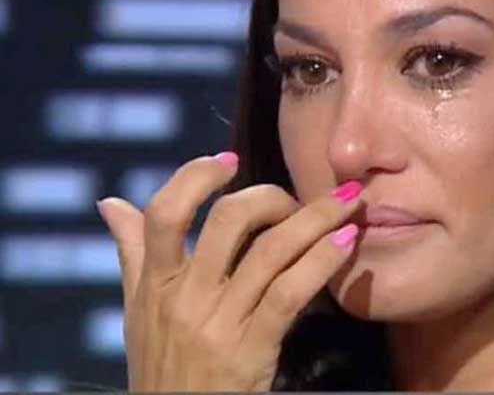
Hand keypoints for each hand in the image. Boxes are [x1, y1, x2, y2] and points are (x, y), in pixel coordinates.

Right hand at [96, 152, 363, 390]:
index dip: (196, 176)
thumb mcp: (138, 313)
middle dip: (270, 197)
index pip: (164, 214)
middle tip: (296, 199)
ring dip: (315, 220)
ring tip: (346, 205)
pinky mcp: (252, 348)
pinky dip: (322, 261)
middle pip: (228, 221)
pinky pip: (291, 292)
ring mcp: (219, 323)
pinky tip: (345, 243)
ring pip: (270, 251)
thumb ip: (131, 256)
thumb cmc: (161, 368)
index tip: (229, 159)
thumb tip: (112, 205)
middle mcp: (185, 298)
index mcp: (155, 284)